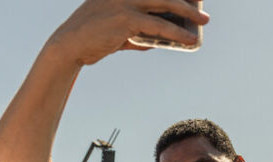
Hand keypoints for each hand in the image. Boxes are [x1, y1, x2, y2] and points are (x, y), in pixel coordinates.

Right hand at [48, 0, 208, 65]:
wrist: (69, 46)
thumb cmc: (92, 37)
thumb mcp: (116, 28)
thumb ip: (136, 31)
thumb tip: (158, 41)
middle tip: (202, 5)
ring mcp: (125, 2)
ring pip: (165, 4)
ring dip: (188, 13)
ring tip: (203, 21)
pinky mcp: (126, 20)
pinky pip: (158, 26)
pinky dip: (175, 33)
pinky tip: (187, 39)